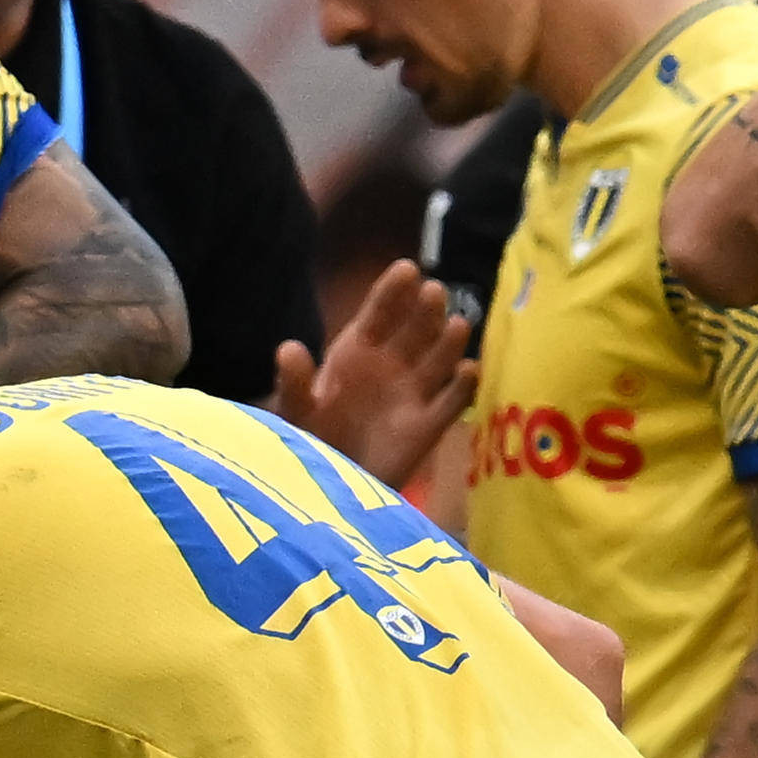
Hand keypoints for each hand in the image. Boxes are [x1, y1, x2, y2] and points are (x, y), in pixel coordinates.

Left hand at [273, 261, 476, 488]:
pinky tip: (469, 371)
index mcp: (357, 351)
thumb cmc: (311, 441)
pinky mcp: (428, 425)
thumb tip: (288, 348)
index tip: (408, 270)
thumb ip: (294, 383)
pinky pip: (452, 401)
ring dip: (449, 342)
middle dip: (426, 310)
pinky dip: (463, 387)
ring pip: (439, 359)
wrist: (331, 488)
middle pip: (415, 330)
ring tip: (458, 325)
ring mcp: (413, 393)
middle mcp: (391, 364)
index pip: (379, 313)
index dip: (393, 291)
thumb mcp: (296, 412)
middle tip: (434, 292)